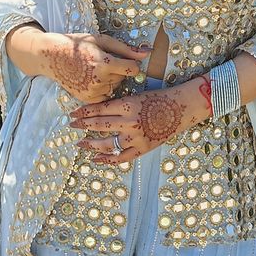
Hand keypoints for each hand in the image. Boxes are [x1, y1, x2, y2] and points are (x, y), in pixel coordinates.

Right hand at [39, 32, 150, 102]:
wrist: (52, 57)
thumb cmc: (78, 45)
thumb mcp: (101, 40)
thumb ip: (126, 49)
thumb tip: (147, 53)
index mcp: (104, 63)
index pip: (133, 69)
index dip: (130, 64)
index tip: (123, 60)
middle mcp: (99, 80)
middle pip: (123, 78)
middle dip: (118, 70)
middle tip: (102, 62)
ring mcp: (93, 91)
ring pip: (115, 87)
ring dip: (111, 80)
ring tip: (95, 70)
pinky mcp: (87, 99)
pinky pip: (106, 95)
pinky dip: (103, 88)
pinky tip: (92, 79)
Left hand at [67, 74, 212, 163]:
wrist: (183, 107)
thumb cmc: (160, 97)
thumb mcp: (137, 96)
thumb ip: (119, 104)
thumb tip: (97, 110)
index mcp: (127, 104)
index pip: (99, 109)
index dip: (84, 112)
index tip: (73, 113)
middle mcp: (129, 121)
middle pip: (99, 125)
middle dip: (82, 125)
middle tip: (71, 125)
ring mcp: (136, 137)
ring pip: (106, 143)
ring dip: (91, 144)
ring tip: (80, 143)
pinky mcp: (143, 148)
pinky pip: (121, 158)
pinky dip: (107, 160)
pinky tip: (96, 159)